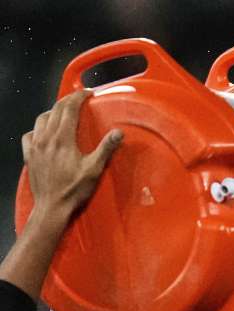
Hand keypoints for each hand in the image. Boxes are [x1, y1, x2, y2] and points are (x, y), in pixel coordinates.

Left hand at [22, 90, 122, 226]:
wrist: (51, 207)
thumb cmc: (74, 190)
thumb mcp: (94, 170)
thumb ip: (105, 148)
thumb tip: (118, 132)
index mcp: (62, 139)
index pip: (68, 109)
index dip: (78, 97)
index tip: (88, 93)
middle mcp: (45, 138)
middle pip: (54, 110)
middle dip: (67, 101)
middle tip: (79, 99)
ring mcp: (34, 146)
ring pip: (41, 119)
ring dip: (52, 112)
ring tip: (63, 114)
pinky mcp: (28, 155)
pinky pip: (30, 134)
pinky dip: (38, 128)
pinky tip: (44, 133)